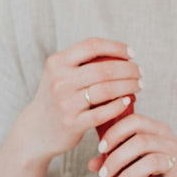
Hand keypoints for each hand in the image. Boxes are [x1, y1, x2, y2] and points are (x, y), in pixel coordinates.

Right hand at [22, 38, 142, 160]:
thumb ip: (80, 63)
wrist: (36, 130)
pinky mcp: (72, 123)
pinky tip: (127, 101)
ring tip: (139, 86)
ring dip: (128, 86)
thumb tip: (118, 53)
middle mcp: (60, 80)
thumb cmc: (56, 98)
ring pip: (106, 90)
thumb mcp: (59, 74)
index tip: (131, 54)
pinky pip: (102, 113)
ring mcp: (65, 103)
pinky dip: (118, 106)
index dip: (116, 47)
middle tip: (140, 73)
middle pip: (104, 69)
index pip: (92, 46)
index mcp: (57, 63)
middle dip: (128, 69)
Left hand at [89, 114, 176, 176]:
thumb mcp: (147, 160)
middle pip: (139, 141)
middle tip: (103, 174)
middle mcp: (170, 143)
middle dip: (116, 158)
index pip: (134, 121)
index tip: (101, 148)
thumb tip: (92, 164)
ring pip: (150, 162)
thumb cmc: (171, 172)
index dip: (115, 132)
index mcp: (159, 131)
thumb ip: (122, 158)